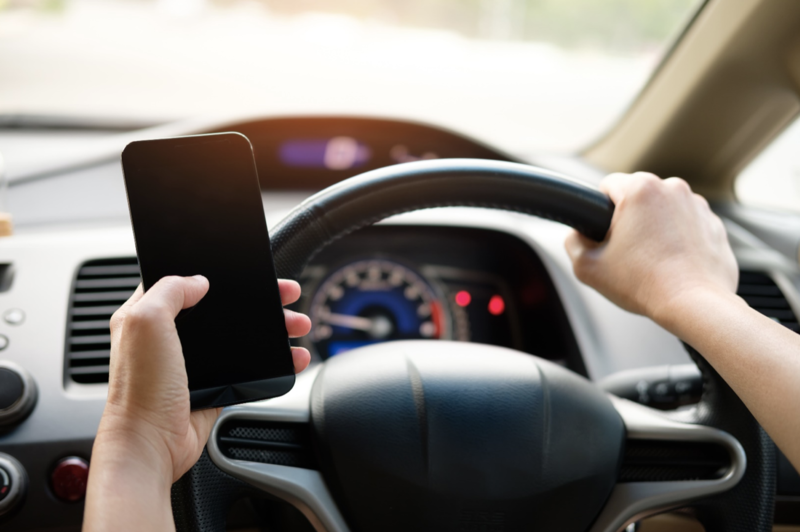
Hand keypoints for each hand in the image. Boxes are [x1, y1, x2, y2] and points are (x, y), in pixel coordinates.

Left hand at [90, 275, 310, 487]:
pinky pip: (249, 366)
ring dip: (273, 328)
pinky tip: (292, 356)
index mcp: (147, 315)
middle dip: (259, 300)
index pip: (184, 281)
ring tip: (297, 324)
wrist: (151, 443)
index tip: (245, 269)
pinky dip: (274, 361)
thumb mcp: (145, 322)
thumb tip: (198, 280)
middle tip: (285, 294)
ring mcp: (194, 361)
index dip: (215, 272)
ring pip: (242, 336)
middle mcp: (170, 336)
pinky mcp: (213, 384)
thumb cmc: (139, 389)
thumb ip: (170, 290)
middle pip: (224, 307)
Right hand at [564, 172, 737, 325]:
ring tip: (652, 260)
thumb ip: (573, 241)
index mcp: (640, 189)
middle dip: (630, 219)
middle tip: (626, 252)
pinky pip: (687, 226)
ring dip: (656, 228)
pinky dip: (679, 240)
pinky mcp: (715, 225)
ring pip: (664, 211)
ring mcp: (698, 206)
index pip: (607, 186)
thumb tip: (578, 235)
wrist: (693, 305)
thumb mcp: (586, 266)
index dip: (599, 211)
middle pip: (638, 197)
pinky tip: (672, 264)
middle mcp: (673, 189)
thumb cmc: (644, 284)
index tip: (604, 233)